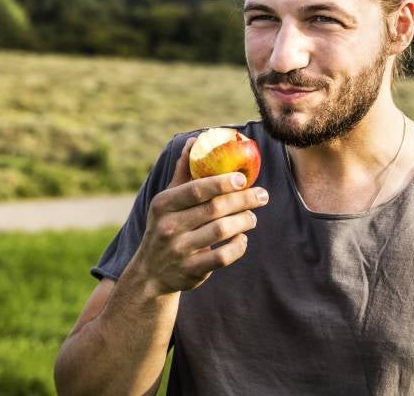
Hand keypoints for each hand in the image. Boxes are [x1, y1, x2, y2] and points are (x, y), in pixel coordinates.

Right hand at [137, 137, 268, 294]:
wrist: (150, 272)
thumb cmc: (165, 226)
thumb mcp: (167, 201)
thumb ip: (183, 172)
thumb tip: (195, 140)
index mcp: (164, 204)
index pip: (196, 189)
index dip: (222, 182)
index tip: (244, 178)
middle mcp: (168, 226)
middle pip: (214, 209)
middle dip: (243, 200)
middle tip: (262, 195)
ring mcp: (178, 250)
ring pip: (221, 231)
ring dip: (244, 221)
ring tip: (253, 217)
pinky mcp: (190, 270)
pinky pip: (222, 257)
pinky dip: (238, 246)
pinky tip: (242, 238)